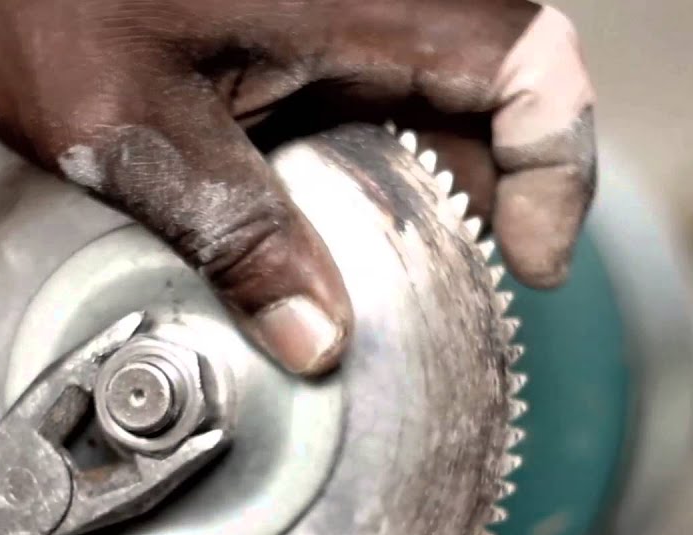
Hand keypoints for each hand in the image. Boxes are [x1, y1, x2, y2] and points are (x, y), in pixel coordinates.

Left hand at [0, 0, 596, 374]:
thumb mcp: (134, 133)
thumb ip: (235, 235)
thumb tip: (316, 343)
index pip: (534, 66)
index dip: (559, 171)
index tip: (531, 262)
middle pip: (496, 91)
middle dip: (487, 198)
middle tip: (441, 293)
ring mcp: (344, 2)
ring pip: (440, 92)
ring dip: (427, 184)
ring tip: (380, 274)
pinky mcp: (309, 16)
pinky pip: (381, 84)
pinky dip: (373, 158)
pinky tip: (321, 219)